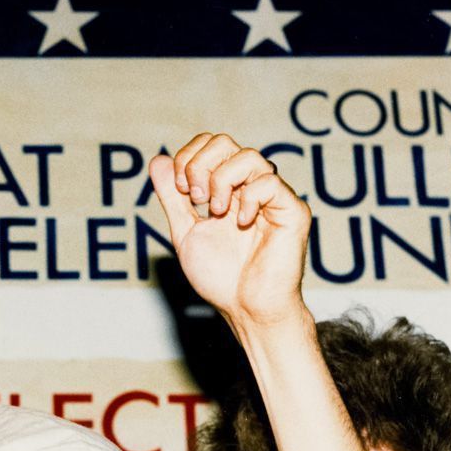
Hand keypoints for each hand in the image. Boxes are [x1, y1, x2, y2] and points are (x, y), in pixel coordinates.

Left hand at [149, 133, 310, 327]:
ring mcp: (272, 197)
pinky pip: (269, 183)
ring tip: (216, 212)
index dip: (188, 157)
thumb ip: (172, 197)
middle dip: (198, 165)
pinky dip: (247, 199)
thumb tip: (158, 160)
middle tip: (195, 197)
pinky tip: (242, 224)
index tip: (181, 190)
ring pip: (248, 156)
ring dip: (220, 181)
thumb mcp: (184, 231)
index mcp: (226, 188)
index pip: (209, 145)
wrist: (245, 308)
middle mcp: (250, 186)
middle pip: (224, 142)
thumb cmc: (220, 276)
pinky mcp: (292, 210)